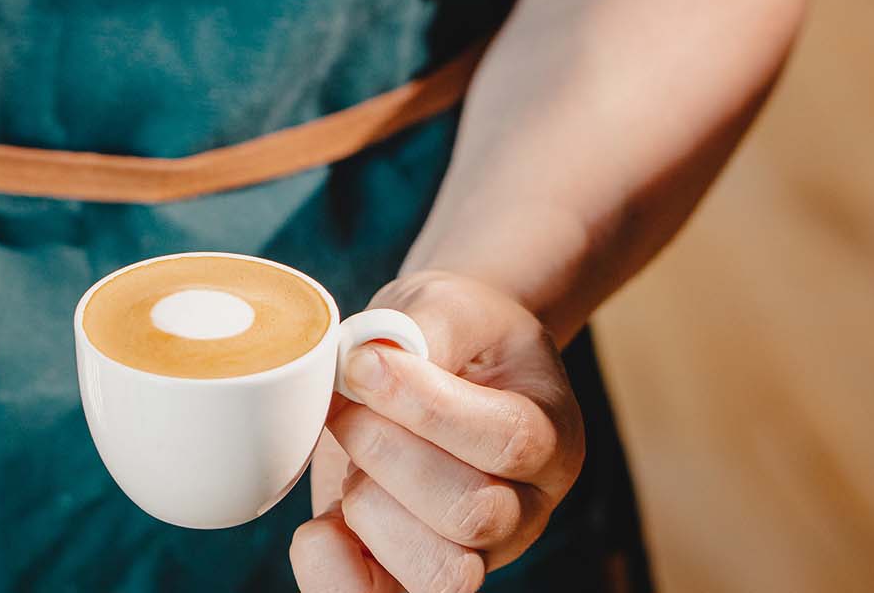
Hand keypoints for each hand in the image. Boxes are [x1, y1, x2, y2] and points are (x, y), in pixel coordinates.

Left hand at [289, 272, 584, 591]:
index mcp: (552, 435)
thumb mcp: (446, 307)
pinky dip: (334, 574)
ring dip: (369, 506)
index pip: (508, 440)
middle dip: (385, 452)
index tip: (363, 362)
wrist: (438, 365)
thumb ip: (425, 327)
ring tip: (352, 458)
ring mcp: (476, 555)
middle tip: (347, 404)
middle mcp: (526, 507)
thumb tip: (375, 360)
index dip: (423, 404)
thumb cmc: (448, 336)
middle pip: (473, 514)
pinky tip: (321, 526)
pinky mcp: (413, 576)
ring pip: (440, 573)